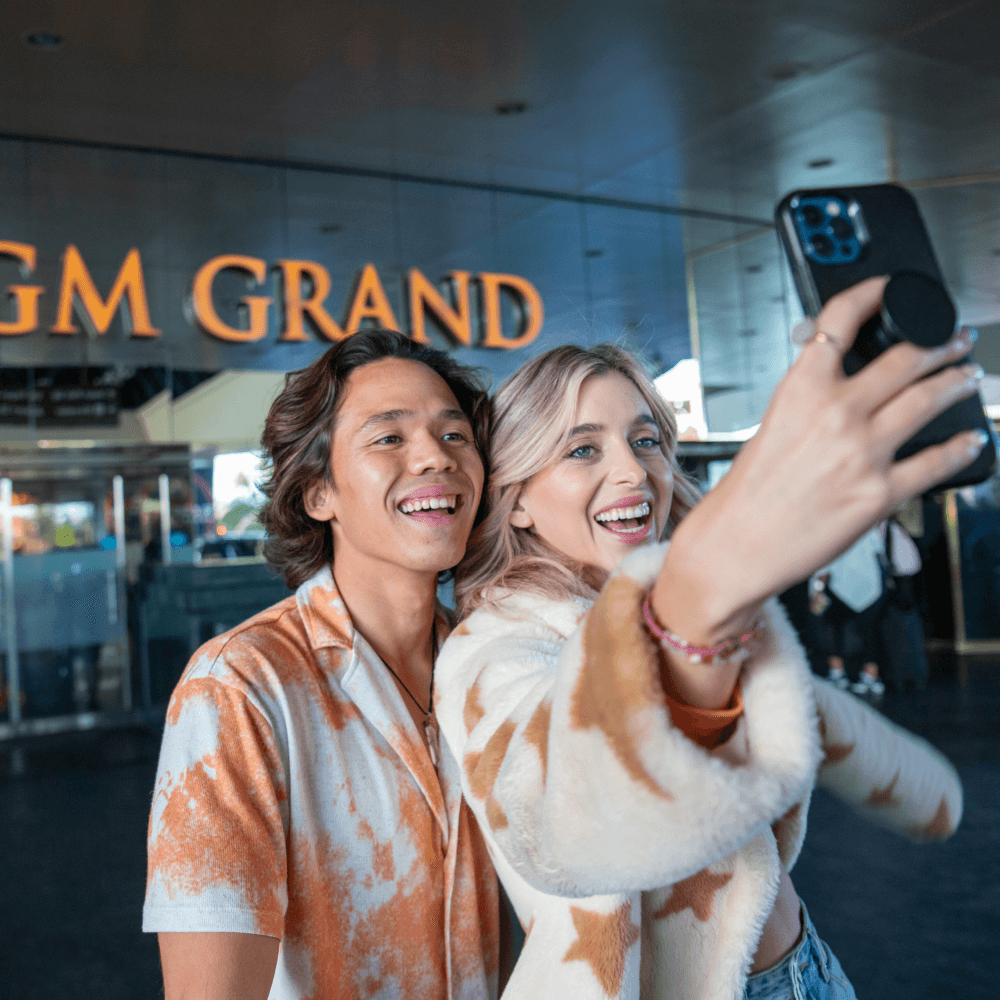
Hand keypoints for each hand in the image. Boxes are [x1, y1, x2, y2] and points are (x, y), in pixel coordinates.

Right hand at [654, 276, 985, 646]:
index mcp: (800, 389)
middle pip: (906, 357)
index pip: (842, 318)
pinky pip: (937, 462)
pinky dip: (963, 447)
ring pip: (930, 399)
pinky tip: (973, 439)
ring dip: (957, 382)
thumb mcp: (769, 426)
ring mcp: (862, 453)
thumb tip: (839, 374)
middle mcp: (835, 414)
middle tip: (955, 339)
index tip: (892, 286)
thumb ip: (809, 395)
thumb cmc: (746, 493)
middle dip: (940, 342)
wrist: (735, 547)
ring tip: (968, 376)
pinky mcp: (880, 494)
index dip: (874, 291)